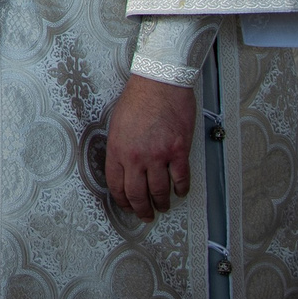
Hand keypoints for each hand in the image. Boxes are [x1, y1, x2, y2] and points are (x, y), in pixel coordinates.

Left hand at [101, 75, 194, 221]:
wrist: (159, 83)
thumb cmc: (139, 98)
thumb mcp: (117, 124)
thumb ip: (120, 147)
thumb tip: (124, 166)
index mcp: (118, 149)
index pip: (116, 185)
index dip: (122, 200)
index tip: (127, 206)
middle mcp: (136, 156)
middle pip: (137, 194)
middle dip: (141, 209)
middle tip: (146, 215)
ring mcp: (158, 155)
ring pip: (159, 191)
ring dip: (162, 203)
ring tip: (163, 207)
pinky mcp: (178, 151)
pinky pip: (181, 179)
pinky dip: (181, 189)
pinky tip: (180, 192)